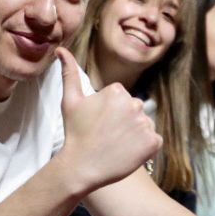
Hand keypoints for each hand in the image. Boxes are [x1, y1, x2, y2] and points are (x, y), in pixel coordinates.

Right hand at [57, 49, 162, 193]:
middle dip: (123, 122)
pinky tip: (126, 152)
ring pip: (143, 125)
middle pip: (133, 110)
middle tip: (106, 135)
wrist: (82, 166)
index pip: (120, 98)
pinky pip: (153, 141)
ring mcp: (145, 123)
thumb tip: (61, 49)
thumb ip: (69, 73)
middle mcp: (134, 103)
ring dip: (133, 134)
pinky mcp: (153, 142)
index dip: (108, 112)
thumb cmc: (75, 133)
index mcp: (117, 91)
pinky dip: (143, 148)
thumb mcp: (70, 101)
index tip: (98, 123)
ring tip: (115, 145)